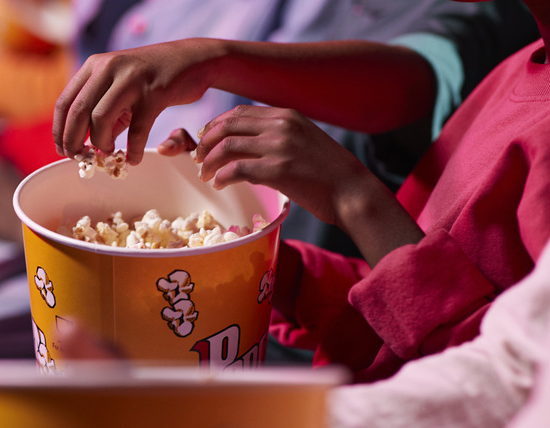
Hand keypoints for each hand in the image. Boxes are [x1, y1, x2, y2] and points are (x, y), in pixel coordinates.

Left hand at [53, 38, 223, 163]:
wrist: (191, 60)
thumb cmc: (152, 77)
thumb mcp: (121, 86)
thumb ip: (103, 109)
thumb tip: (87, 143)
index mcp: (95, 66)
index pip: (64, 102)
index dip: (59, 131)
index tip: (62, 150)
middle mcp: (109, 68)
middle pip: (78, 112)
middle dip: (74, 141)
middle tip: (80, 158)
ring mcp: (131, 79)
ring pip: (101, 119)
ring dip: (101, 143)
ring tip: (108, 153)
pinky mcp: (154, 93)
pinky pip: (137, 129)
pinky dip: (133, 150)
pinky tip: (133, 159)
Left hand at [195, 105, 371, 225]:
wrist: (352, 191)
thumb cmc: (328, 172)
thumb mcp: (305, 139)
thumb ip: (279, 135)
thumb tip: (248, 144)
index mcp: (286, 115)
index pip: (239, 112)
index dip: (215, 125)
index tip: (204, 138)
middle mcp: (281, 126)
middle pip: (227, 126)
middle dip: (206, 142)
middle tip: (197, 158)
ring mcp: (279, 147)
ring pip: (227, 147)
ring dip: (209, 162)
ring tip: (204, 175)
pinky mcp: (278, 171)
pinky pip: (236, 169)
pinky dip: (221, 177)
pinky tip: (219, 185)